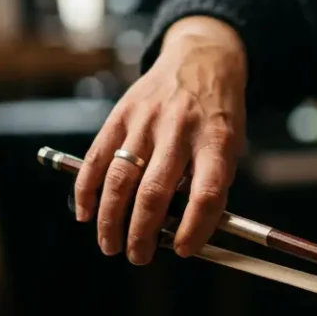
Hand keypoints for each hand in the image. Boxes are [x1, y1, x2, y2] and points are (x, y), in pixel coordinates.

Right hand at [73, 16, 247, 264]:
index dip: (194, 228)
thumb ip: (212, 183)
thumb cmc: (218, 112)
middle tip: (137, 256)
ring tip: (110, 245)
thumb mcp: (232, 144)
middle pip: (155, 191)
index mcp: (216, 140)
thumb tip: (185, 231)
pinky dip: (86, 189)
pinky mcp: (121, 114)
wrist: (202, 58)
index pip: (207, 194)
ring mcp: (147, 121)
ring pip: (121, 178)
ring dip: (110, 218)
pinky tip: (85, 213)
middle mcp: (180, 130)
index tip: (182, 250)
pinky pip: (97, 157)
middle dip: (142, 232)